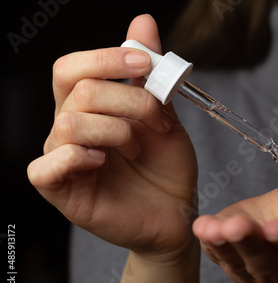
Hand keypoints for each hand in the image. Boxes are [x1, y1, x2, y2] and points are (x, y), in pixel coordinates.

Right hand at [27, 15, 197, 262]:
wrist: (176, 213)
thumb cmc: (167, 167)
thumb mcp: (164, 116)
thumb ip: (148, 75)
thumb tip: (142, 21)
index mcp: (89, 108)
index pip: (73, 68)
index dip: (107, 58)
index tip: (145, 63)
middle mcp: (69, 129)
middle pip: (78, 91)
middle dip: (129, 100)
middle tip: (158, 121)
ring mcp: (62, 159)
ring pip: (70, 122)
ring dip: (118, 132)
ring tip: (139, 150)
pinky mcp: (61, 191)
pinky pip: (47, 166)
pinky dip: (79, 156)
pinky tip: (105, 162)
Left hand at [193, 182, 277, 282]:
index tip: (277, 226)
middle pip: (272, 269)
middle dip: (253, 246)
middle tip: (240, 226)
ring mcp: (259, 277)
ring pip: (243, 267)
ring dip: (228, 247)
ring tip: (216, 228)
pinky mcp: (234, 264)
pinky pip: (221, 257)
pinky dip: (210, 243)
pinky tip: (203, 226)